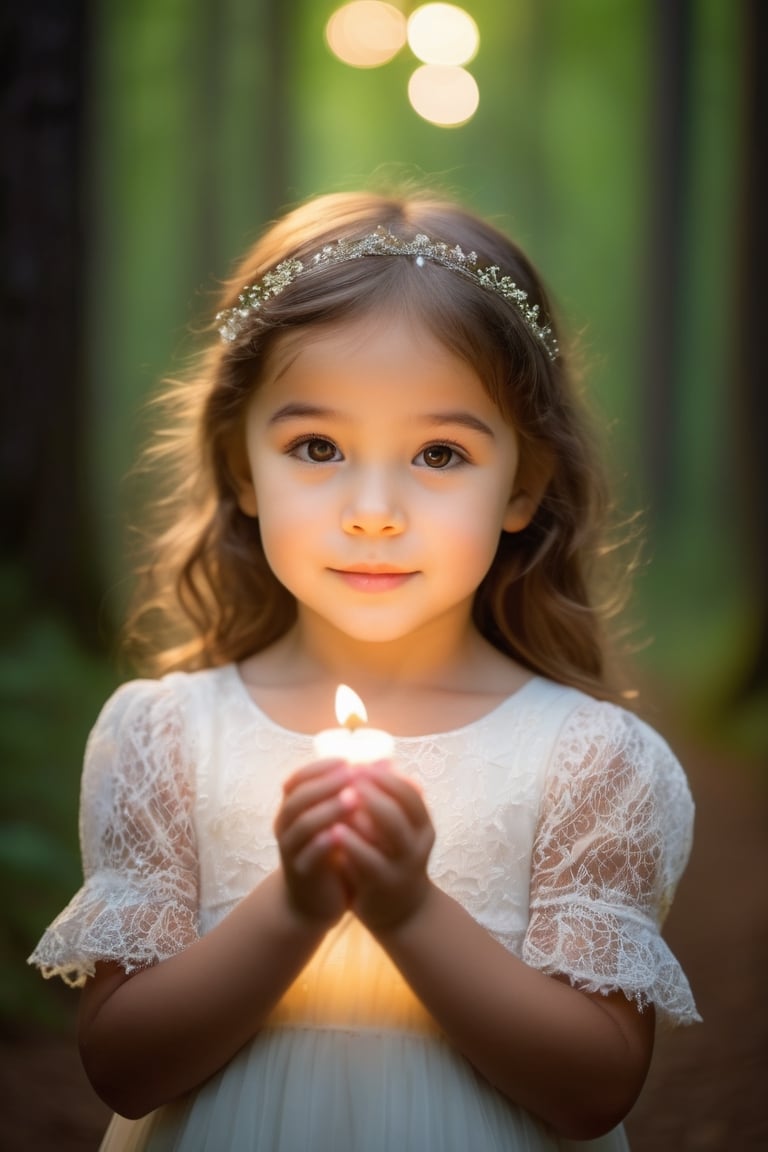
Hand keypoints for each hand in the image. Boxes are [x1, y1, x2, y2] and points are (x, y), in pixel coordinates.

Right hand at [274, 759, 357, 925]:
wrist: (313, 902)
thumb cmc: (331, 852)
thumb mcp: (339, 820)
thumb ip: (353, 793)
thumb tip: (386, 762)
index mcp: (294, 808)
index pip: (298, 779)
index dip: (320, 767)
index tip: (347, 761)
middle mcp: (286, 825)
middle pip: (299, 797)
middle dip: (326, 783)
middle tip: (352, 774)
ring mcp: (291, 849)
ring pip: (302, 823)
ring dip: (327, 809)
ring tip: (353, 799)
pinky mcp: (301, 873)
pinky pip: (308, 855)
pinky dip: (323, 843)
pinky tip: (342, 835)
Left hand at [332, 763, 434, 932]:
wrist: (401, 911)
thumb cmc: (394, 858)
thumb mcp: (401, 829)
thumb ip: (391, 799)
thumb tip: (378, 759)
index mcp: (423, 825)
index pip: (410, 793)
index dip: (384, 777)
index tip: (359, 765)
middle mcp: (417, 844)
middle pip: (397, 812)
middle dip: (370, 792)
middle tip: (345, 779)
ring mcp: (402, 866)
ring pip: (386, 836)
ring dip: (361, 816)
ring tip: (337, 800)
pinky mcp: (383, 885)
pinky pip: (368, 862)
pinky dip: (352, 845)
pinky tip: (334, 833)